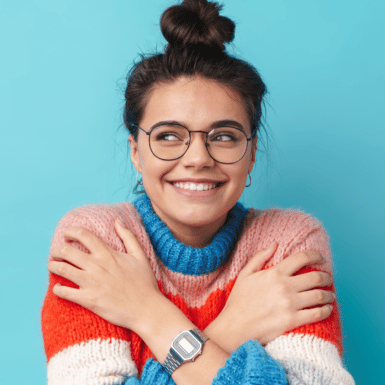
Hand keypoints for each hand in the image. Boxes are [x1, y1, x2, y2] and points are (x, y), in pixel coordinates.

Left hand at [47, 220, 160, 330]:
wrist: (146, 309)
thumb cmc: (144, 282)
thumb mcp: (139, 256)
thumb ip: (128, 237)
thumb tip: (117, 221)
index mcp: (108, 254)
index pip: (83, 235)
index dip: (71, 232)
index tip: (67, 234)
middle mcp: (97, 266)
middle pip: (67, 251)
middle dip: (57, 250)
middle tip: (56, 253)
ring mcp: (91, 283)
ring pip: (62, 270)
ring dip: (53, 266)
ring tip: (52, 266)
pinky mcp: (88, 300)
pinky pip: (64, 292)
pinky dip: (57, 289)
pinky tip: (58, 287)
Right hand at [205, 243, 333, 349]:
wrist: (235, 327)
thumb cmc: (239, 300)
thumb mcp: (245, 274)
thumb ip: (260, 257)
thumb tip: (275, 244)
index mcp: (274, 273)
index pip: (301, 258)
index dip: (315, 256)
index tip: (321, 258)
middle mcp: (284, 286)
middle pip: (316, 277)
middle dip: (326, 277)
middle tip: (328, 278)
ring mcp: (290, 304)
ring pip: (320, 295)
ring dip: (328, 294)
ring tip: (329, 295)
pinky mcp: (293, 321)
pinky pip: (317, 314)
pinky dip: (326, 310)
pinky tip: (326, 309)